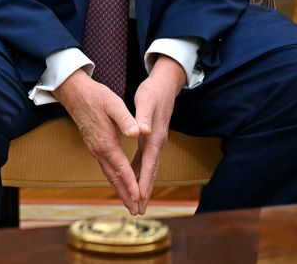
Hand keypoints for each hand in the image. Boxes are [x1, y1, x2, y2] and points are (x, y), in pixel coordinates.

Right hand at [53, 69, 141, 213]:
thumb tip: (138, 133)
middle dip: (126, 194)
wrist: (73, 92)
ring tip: (129, 203)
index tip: (139, 197)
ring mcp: (94, 149)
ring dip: (119, 189)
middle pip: (114, 177)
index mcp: (106, 142)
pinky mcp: (94, 146)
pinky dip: (113, 178)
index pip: (121, 168)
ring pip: (109, 174)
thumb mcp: (113, 103)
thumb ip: (126, 119)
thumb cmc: (95, 96)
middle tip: (136, 210)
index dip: (131, 183)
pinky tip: (118, 182)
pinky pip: (105, 167)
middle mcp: (99, 149)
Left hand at [130, 55, 186, 213]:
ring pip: (149, 169)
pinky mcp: (152, 140)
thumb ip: (142, 116)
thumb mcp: (146, 101)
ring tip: (137, 203)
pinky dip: (139, 172)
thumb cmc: (153, 92)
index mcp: (154, 136)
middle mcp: (157, 143)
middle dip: (145, 192)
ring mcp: (156, 143)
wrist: (165, 85)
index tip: (139, 197)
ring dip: (143, 185)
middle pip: (151, 172)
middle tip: (138, 210)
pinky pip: (145, 161)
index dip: (143, 181)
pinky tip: (132, 178)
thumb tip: (141, 131)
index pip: (148, 164)